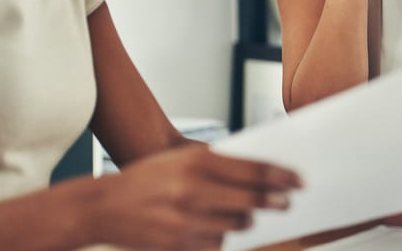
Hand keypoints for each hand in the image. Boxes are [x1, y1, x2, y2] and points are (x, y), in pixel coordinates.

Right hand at [86, 145, 301, 250]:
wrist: (103, 206)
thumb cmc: (148, 178)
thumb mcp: (181, 159)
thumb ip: (218, 164)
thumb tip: (260, 174)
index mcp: (197, 161)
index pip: (254, 170)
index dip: (282, 177)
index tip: (298, 181)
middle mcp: (193, 189)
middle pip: (252, 200)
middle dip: (275, 202)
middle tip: (287, 203)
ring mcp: (186, 219)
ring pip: (237, 224)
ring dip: (246, 220)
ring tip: (246, 214)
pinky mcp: (179, 243)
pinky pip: (217, 242)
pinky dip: (221, 236)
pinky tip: (216, 227)